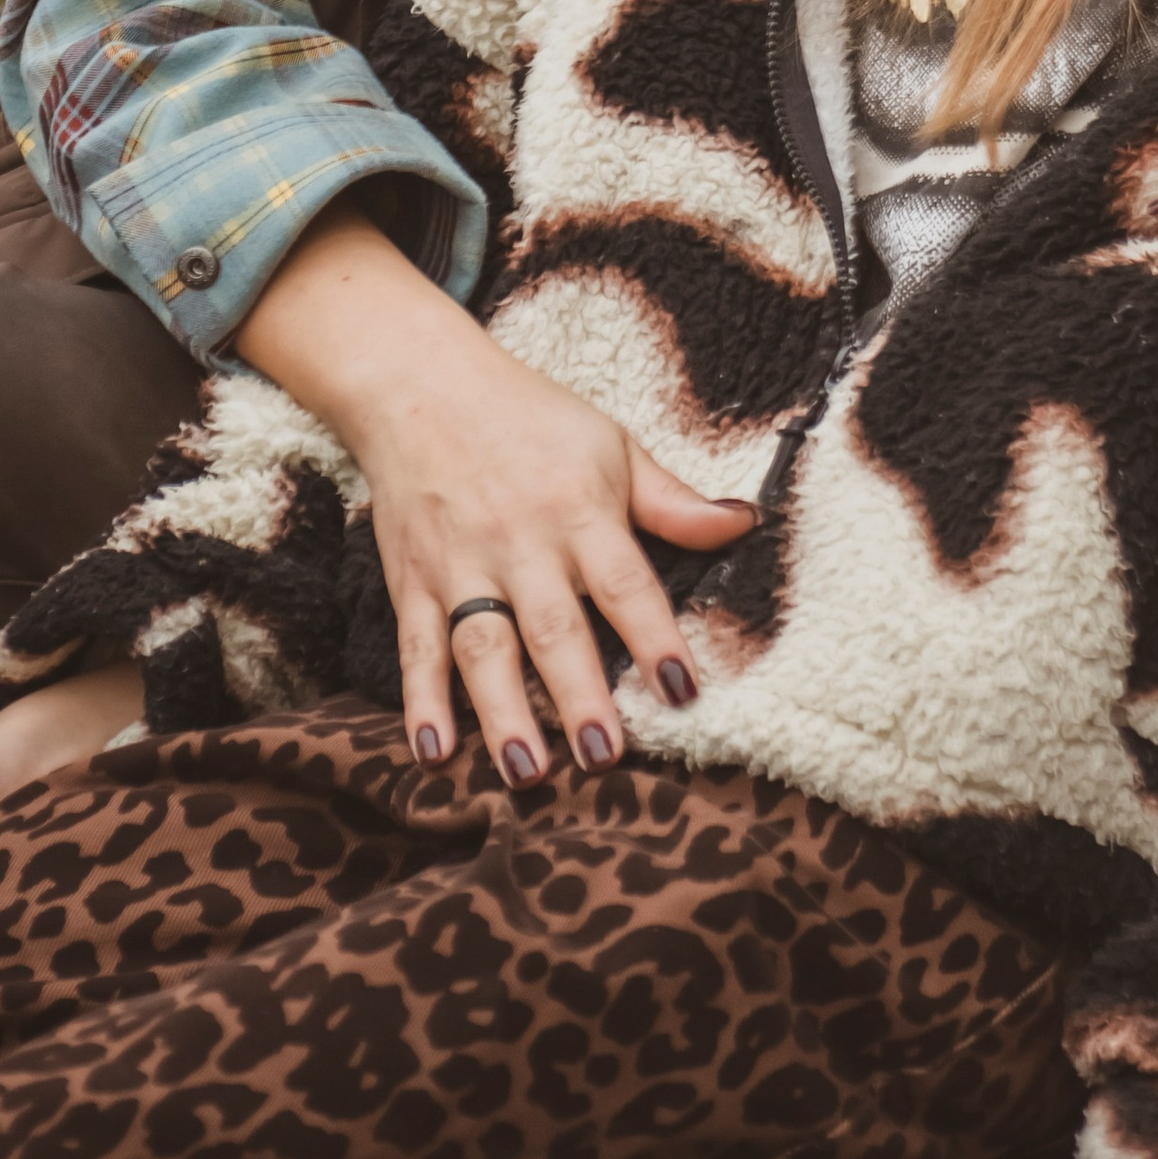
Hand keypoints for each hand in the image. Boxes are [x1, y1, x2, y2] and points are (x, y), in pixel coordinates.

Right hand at [241, 215, 756, 784]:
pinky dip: (421, 701)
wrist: (420, 386)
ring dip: (503, 713)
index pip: (626, 583)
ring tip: (527, 773)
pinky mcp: (413, 583)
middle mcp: (521, 544)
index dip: (654, 637)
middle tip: (605, 759)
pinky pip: (417, 647)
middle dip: (578, 696)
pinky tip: (434, 751)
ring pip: (484, 647)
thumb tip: (744, 521)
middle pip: (553, 628)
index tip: (682, 691)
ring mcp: (462, 567)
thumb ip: (673, 500)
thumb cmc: (529, 418)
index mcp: (580, 511)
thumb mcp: (611, 445)